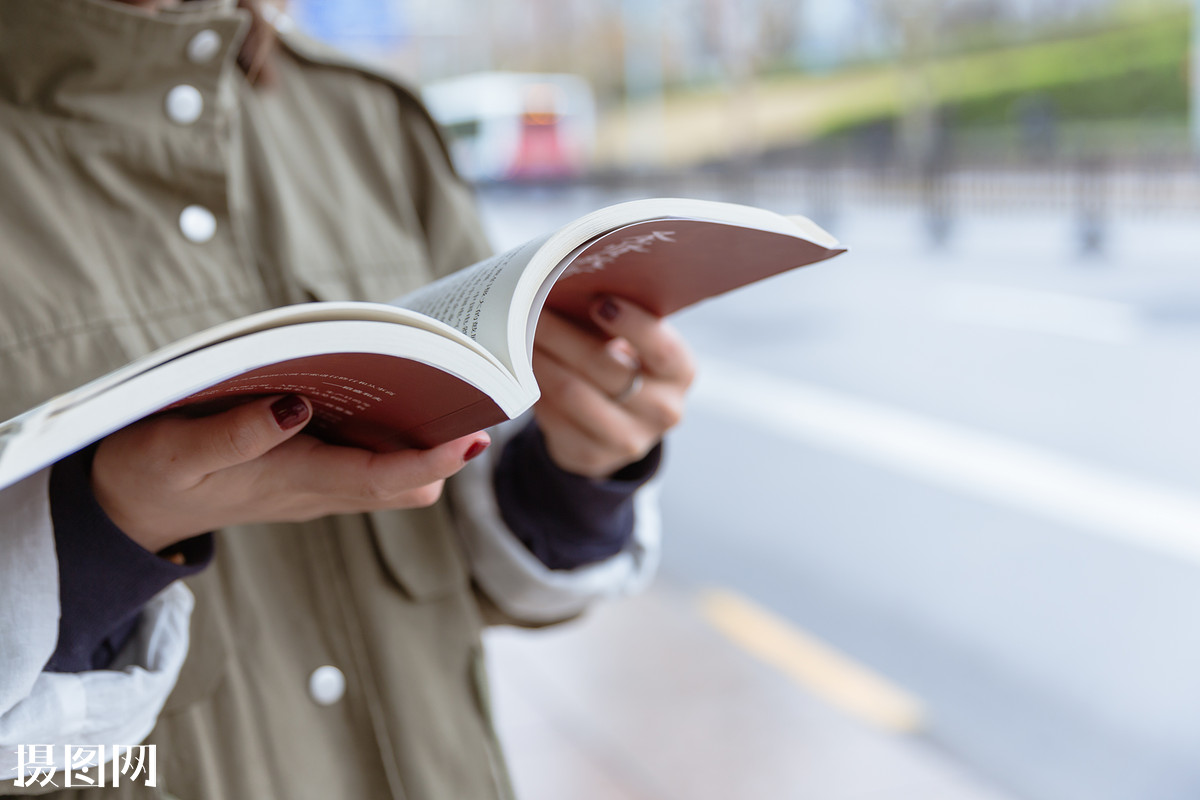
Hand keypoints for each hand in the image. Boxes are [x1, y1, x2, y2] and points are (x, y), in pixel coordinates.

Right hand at [91, 395, 489, 553]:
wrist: (129, 507)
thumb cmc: (150, 474)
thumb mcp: (177, 451)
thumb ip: (235, 435)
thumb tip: (296, 407)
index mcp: (294, 482)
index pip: (383, 479)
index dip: (433, 461)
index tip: (475, 437)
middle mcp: (317, 490)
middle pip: (404, 483)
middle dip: (444, 451)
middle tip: (476, 398)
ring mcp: (315, 485)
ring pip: (391, 474)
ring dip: (422, 441)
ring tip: (445, 387)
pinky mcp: (307, 472)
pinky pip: (366, 461)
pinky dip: (389, 434)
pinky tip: (392, 393)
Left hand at [532, 295, 694, 477]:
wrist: (616, 428)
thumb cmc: (622, 366)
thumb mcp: (634, 346)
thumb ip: (614, 319)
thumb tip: (563, 284)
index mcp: (679, 373)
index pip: (662, 348)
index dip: (631, 323)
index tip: (597, 300)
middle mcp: (663, 410)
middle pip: (604, 366)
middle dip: (560, 332)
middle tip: (527, 306)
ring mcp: (628, 439)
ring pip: (571, 391)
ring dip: (537, 358)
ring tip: (513, 334)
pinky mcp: (592, 456)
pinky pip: (552, 416)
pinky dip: (530, 387)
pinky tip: (517, 368)